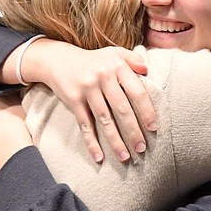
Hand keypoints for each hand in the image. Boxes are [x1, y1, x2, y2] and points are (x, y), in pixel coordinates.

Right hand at [30, 43, 156, 163]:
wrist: (57, 59)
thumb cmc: (93, 60)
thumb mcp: (114, 53)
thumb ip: (132, 59)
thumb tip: (147, 70)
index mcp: (117, 66)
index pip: (137, 92)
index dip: (146, 111)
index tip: (153, 128)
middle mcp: (103, 76)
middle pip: (122, 109)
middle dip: (133, 131)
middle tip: (141, 148)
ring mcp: (87, 88)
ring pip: (104, 120)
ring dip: (115, 141)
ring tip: (125, 157)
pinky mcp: (73, 99)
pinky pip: (84, 124)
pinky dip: (91, 142)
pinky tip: (99, 157)